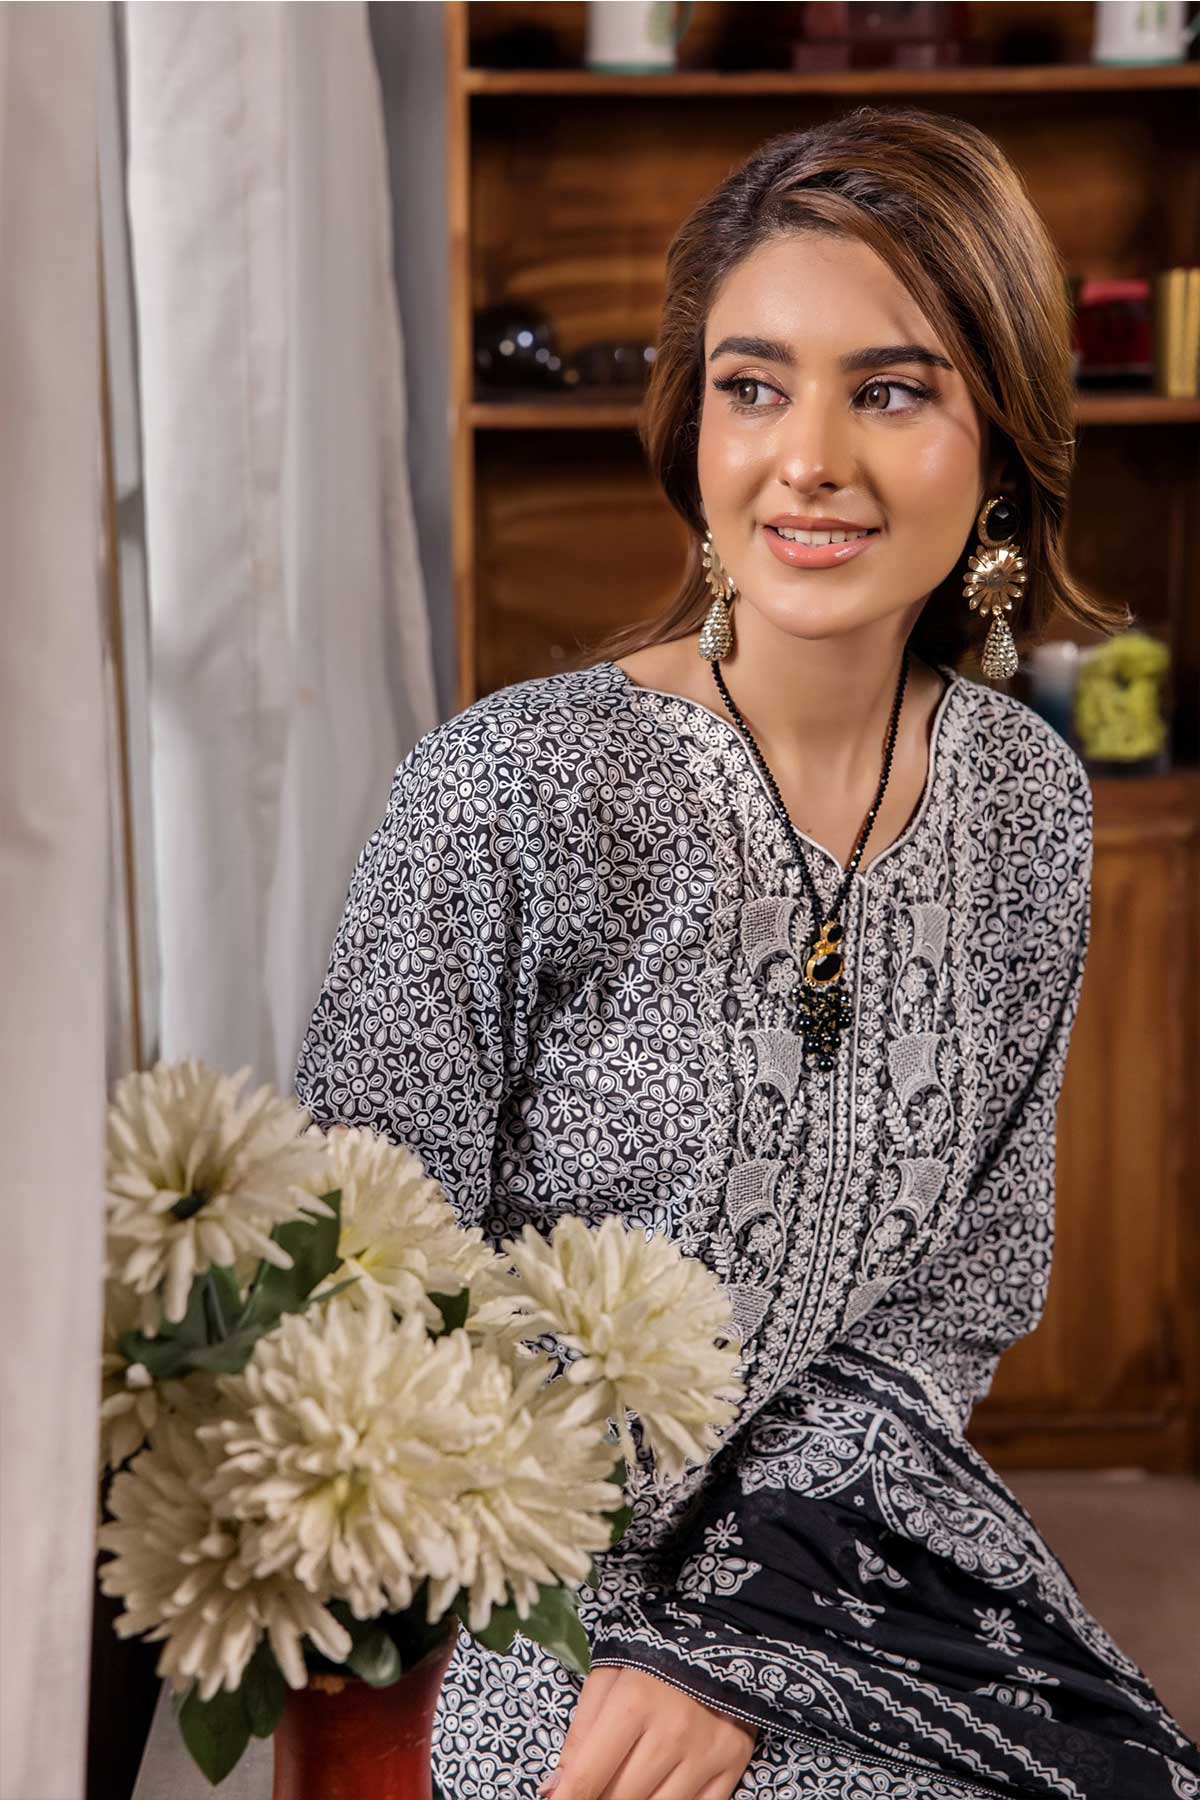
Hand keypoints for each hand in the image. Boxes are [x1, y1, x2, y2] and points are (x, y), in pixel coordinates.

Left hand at [538, 1666, 757, 1799]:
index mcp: (632, 1703)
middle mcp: (671, 1732)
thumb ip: (579, 1733)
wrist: (718, 1635)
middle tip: (597, 1785)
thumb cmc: (650, 1658)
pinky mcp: (732, 1763)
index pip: (588, 1776)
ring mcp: (705, 1752)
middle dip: (599, 1798)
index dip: (567, 1799)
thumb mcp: (607, 1678)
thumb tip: (555, 1788)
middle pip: (620, 1798)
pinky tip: (658, 1790)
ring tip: (627, 1785)